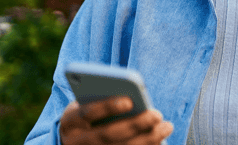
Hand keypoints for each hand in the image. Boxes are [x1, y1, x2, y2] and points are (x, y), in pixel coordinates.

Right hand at [59, 96, 173, 144]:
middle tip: (157, 115)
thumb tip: (132, 96)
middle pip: (109, 134)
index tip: (129, 101)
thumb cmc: (88, 113)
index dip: (107, 107)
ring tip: (167, 127)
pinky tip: (161, 140)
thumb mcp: (87, 102)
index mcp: (71, 121)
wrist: (74, 139)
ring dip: (147, 139)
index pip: (87, 113)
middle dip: (135, 124)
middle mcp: (78, 142)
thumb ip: (102, 97)